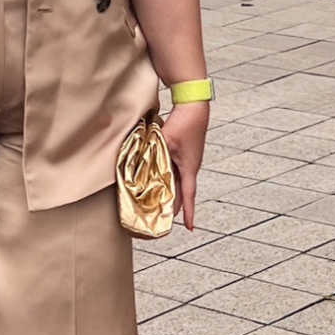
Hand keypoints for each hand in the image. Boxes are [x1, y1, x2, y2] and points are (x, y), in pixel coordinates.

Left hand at [162, 102, 208, 231]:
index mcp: (189, 168)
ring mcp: (188, 159)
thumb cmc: (183, 124)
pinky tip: (158, 179)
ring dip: (169, 191)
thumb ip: (154, 154)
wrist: (193, 106)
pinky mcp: (184, 152)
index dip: (188, 212)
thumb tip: (140, 164)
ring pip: (177, 180)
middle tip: (162, 220)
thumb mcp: (165, 141)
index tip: (189, 227)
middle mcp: (190, 166)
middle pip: (181, 191)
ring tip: (158, 203)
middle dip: (173, 205)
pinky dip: (168, 178)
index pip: (188, 196)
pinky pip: (175, 170)